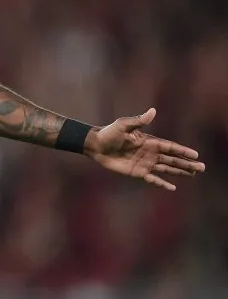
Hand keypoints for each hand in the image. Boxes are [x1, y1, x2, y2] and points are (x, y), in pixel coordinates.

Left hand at [85, 108, 204, 190]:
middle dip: (187, 163)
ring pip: (166, 169)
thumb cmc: (109, 133)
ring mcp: (145, 163)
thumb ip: (139, 121)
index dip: (183, 151)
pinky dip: (162, 183)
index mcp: (149, 141)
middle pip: (172, 159)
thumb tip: (152, 111)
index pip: (170, 147)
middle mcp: (150, 153)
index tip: (195, 155)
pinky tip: (173, 187)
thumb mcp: (124, 125)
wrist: (96, 145)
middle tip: (202, 168)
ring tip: (193, 174)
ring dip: (180, 172)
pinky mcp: (137, 172)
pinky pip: (152, 179)